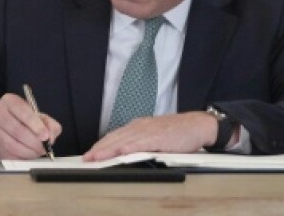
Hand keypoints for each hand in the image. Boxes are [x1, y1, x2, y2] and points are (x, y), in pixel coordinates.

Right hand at [0, 93, 62, 158]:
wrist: (1, 123)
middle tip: (43, 148)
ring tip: (36, 152)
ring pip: (11, 144)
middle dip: (34, 143)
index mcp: (10, 101)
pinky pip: (6, 154)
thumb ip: (49, 124)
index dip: (36, 126)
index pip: (24, 113)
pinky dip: (19, 158)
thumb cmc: (23, 119)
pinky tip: (26, 155)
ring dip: (27, 152)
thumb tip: (50, 138)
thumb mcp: (37, 116)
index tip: (45, 136)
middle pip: (17, 130)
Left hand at [83, 111, 218, 161]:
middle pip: (114, 138)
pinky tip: (121, 151)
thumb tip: (126, 153)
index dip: (101, 145)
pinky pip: (142, 142)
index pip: (114, 136)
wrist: (196, 125)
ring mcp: (148, 131)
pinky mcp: (159, 137)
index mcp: (137, 127)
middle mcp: (139, 127)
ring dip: (109, 149)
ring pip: (124, 140)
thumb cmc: (176, 133)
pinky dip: (131, 147)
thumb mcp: (153, 136)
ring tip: (97, 157)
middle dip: (99, 149)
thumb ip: (140, 143)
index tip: (90, 154)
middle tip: (87, 158)